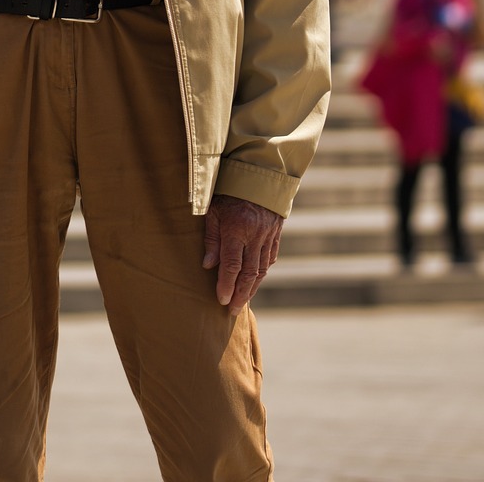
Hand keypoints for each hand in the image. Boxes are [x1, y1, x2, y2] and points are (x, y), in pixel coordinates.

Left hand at [203, 195, 283, 313]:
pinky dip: (262, 272)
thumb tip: (208, 265)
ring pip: (261, 269)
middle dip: (240, 294)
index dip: (227, 285)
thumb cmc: (228, 191)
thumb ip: (211, 237)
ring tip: (242, 301)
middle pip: (249, 272)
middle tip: (232, 310)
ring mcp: (268, 235)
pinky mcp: (275, 234)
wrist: (257, 173)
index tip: (221, 300)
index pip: (232, 265)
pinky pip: (270, 258)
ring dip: (252, 288)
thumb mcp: (213, 209)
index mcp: (237, 228)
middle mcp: (255, 234)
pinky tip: (254, 282)